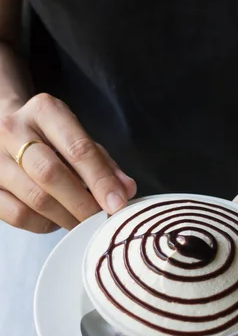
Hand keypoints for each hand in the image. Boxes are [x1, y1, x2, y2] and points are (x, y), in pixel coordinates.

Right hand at [0, 93, 135, 232]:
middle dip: (82, 203)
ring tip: (84, 224)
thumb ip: (104, 164)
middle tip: (101, 220)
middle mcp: (13, 129)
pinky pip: (17, 215)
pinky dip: (43, 225)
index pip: (77, 148)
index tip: (117, 204)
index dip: (100, 180)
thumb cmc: (51, 137)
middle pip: (51, 174)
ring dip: (66, 218)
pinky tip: (57, 221)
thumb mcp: (79, 139)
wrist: (5, 128)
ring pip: (34, 199)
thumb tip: (126, 191)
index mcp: (45, 111)